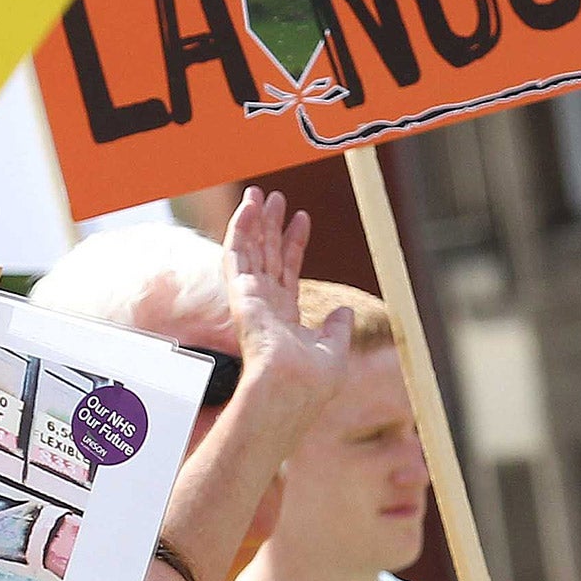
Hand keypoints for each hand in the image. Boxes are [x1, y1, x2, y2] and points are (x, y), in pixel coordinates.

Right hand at [224, 188, 353, 421]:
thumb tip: (345, 311)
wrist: (294, 386)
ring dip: (254, 221)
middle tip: (275, 198)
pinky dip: (239, 230)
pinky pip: (236, 255)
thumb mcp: (334, 349)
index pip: (288, 272)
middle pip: (267, 256)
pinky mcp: (240, 293)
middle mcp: (265, 306)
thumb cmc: (313, 380)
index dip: (294, 244)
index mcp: (284, 318)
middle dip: (271, 226)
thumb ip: (337, 328)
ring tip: (259, 194)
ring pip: (250, 250)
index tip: (302, 219)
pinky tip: (246, 208)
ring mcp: (250, 299)